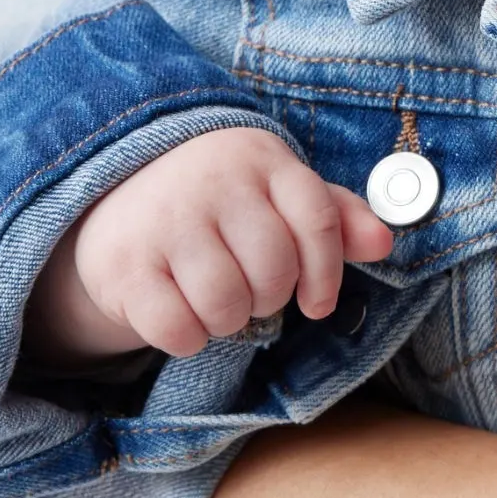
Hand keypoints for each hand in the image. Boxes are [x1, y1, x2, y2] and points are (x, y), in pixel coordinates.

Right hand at [26, 126, 392, 364]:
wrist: (113, 193)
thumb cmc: (217, 203)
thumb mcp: (275, 194)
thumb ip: (334, 217)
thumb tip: (383, 242)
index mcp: (259, 160)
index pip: (317, 220)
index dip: (325, 274)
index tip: (317, 302)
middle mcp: (212, 183)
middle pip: (273, 273)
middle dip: (268, 297)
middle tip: (246, 287)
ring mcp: (163, 222)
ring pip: (227, 306)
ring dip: (227, 320)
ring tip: (212, 296)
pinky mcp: (123, 266)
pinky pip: (178, 329)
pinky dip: (187, 337)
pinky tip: (178, 310)